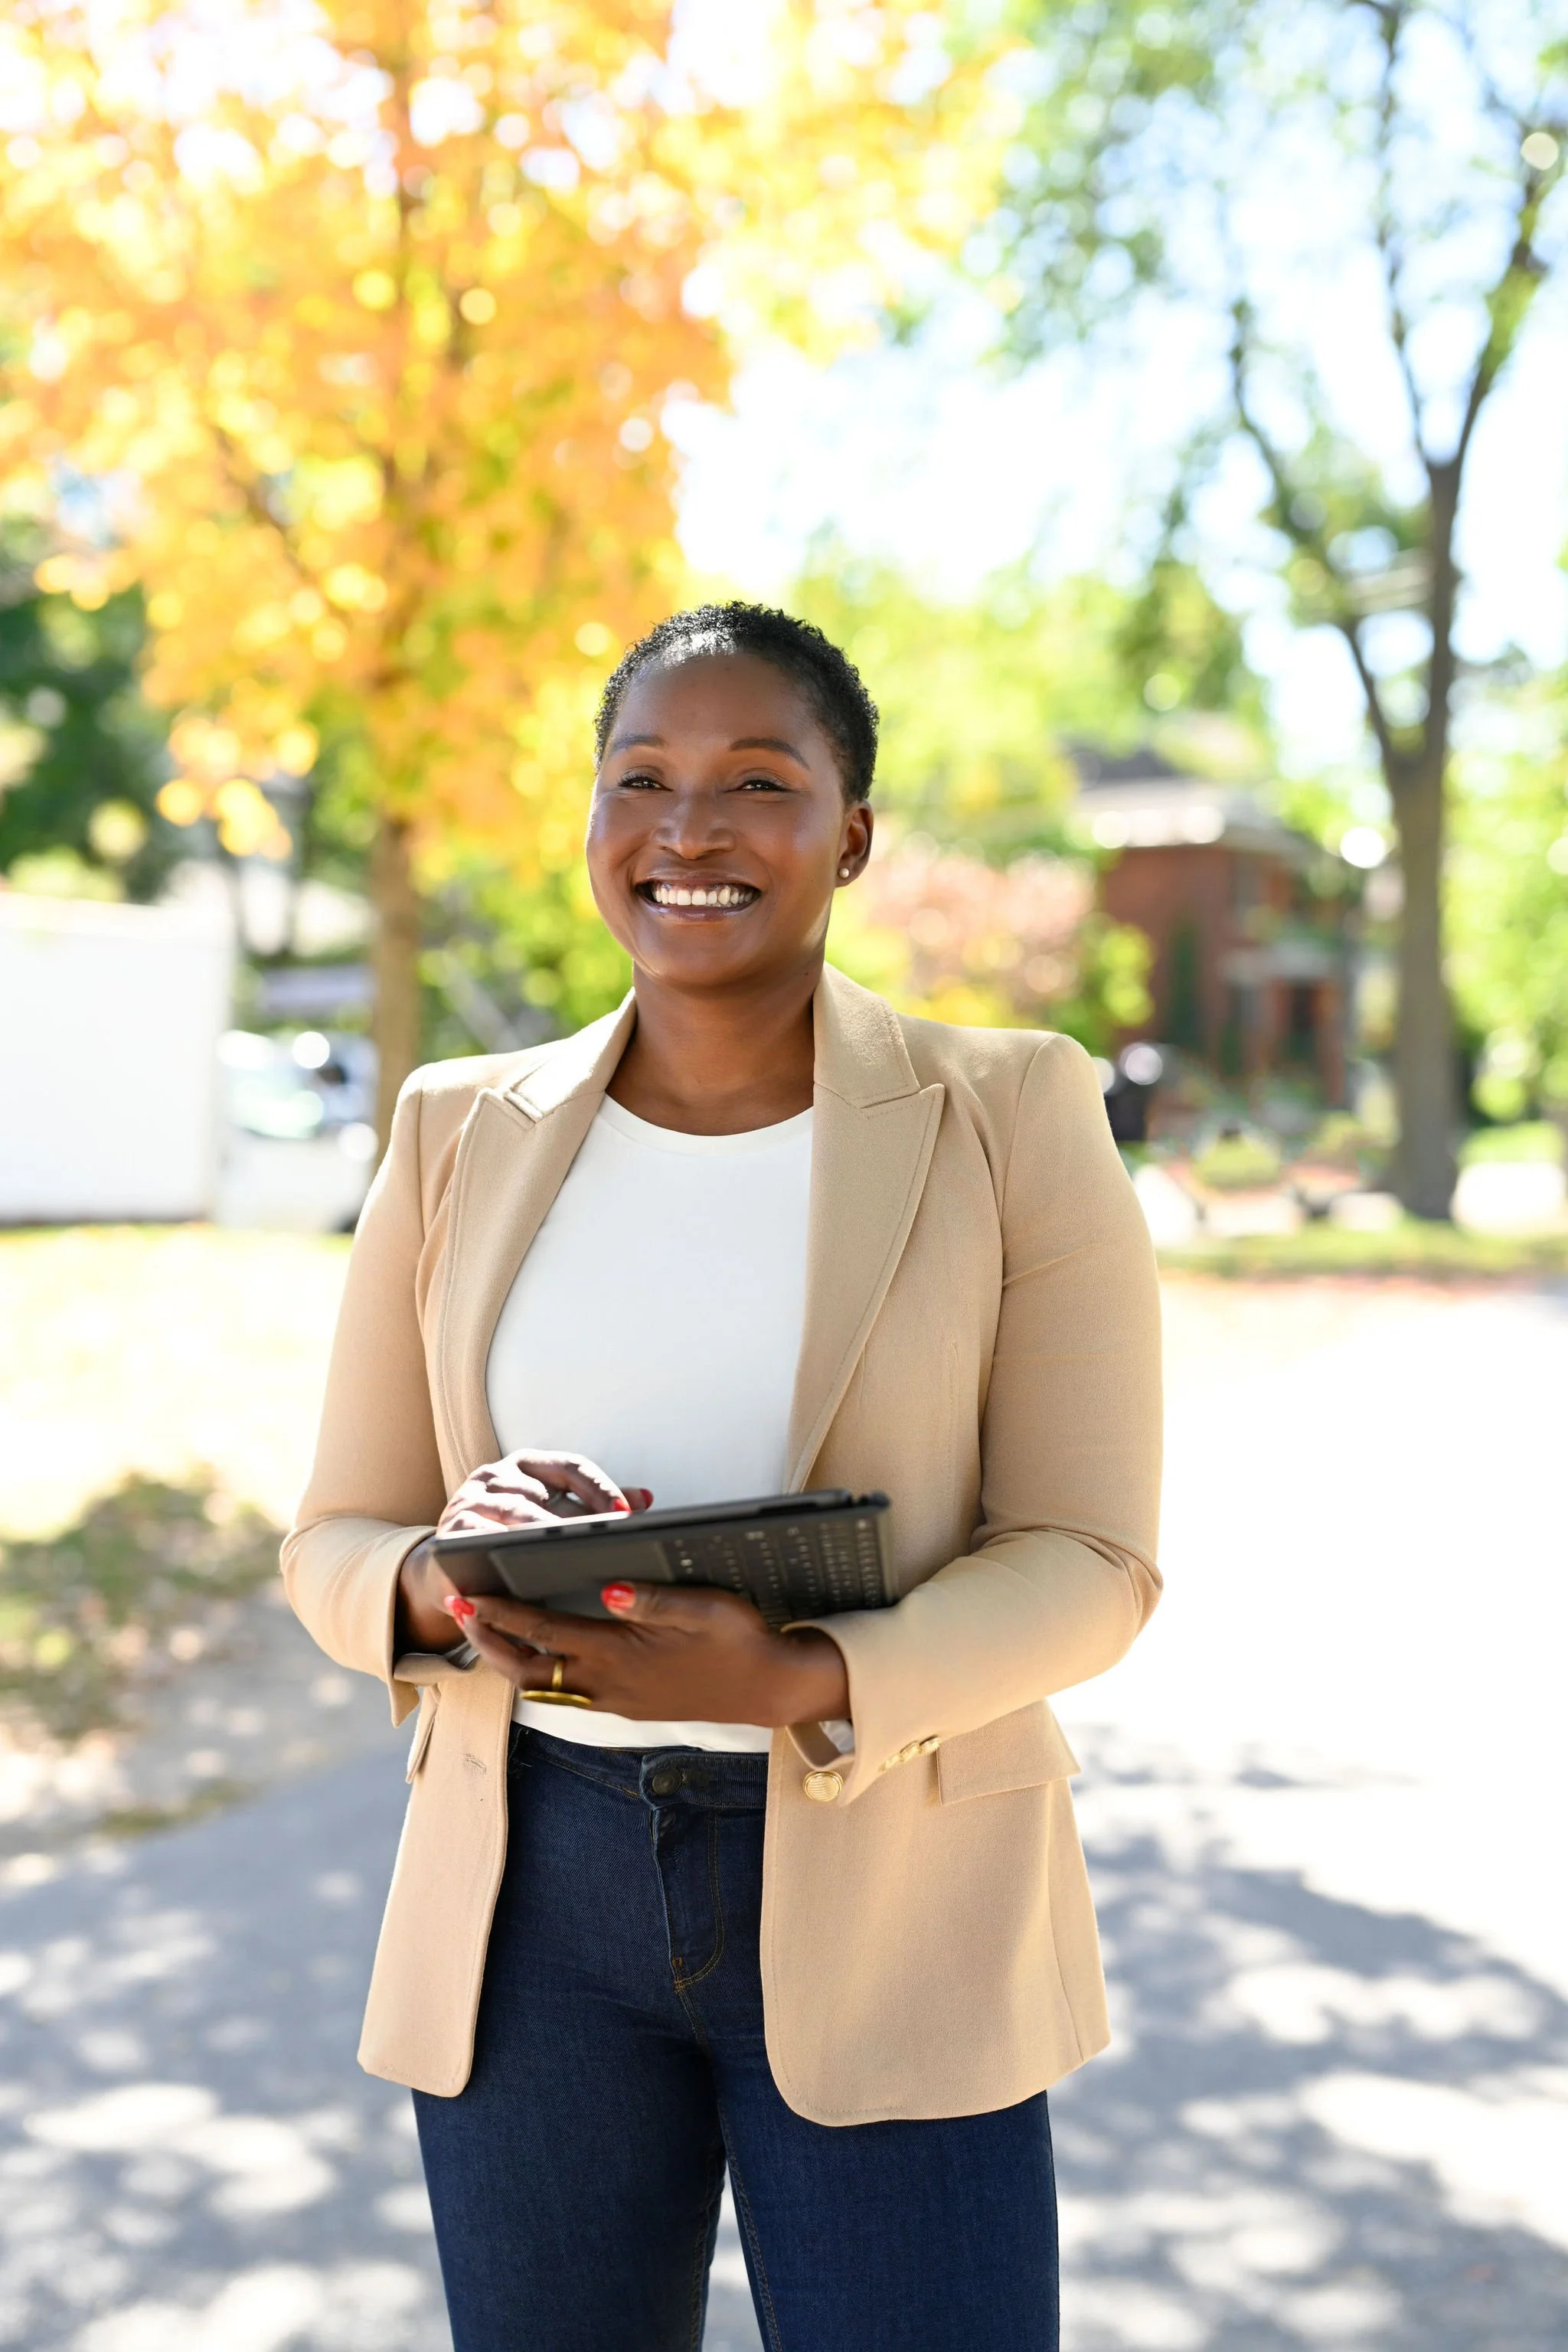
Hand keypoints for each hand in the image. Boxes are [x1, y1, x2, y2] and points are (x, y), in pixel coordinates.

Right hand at [397, 1451, 649, 1655]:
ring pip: (516, 1513)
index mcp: (527, 1465)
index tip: (627, 1514)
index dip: (601, 1488)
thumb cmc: (511, 1537)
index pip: (571, 1467)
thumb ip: (594, 1507)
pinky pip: (480, 1536)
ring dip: (546, 1534)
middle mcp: (496, 1475)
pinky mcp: (451, 1531)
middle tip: (609, 1540)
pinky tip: (524, 1563)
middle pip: (546, 1493)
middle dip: (579, 1520)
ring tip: (574, 1552)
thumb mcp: (554, 1516)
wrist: (450, 1568)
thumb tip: (645, 1500)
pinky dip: (502, 1547)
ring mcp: (471, 1501)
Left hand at [448, 1582, 850, 1728]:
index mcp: (620, 1654)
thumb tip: (610, 1589)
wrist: (769, 1688)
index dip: (501, 1613)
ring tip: (490, 1631)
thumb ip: (653, 1600)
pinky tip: (544, 1656)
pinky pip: (570, 1696)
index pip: (544, 1632)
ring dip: (512, 1660)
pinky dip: (542, 1675)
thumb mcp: (703, 1608)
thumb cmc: (739, 1640)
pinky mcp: (630, 1708)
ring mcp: (617, 1701)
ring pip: (544, 1686)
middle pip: (527, 1669)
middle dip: (488, 1641)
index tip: (467, 1596)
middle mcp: (609, 1684)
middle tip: (461, 1612)